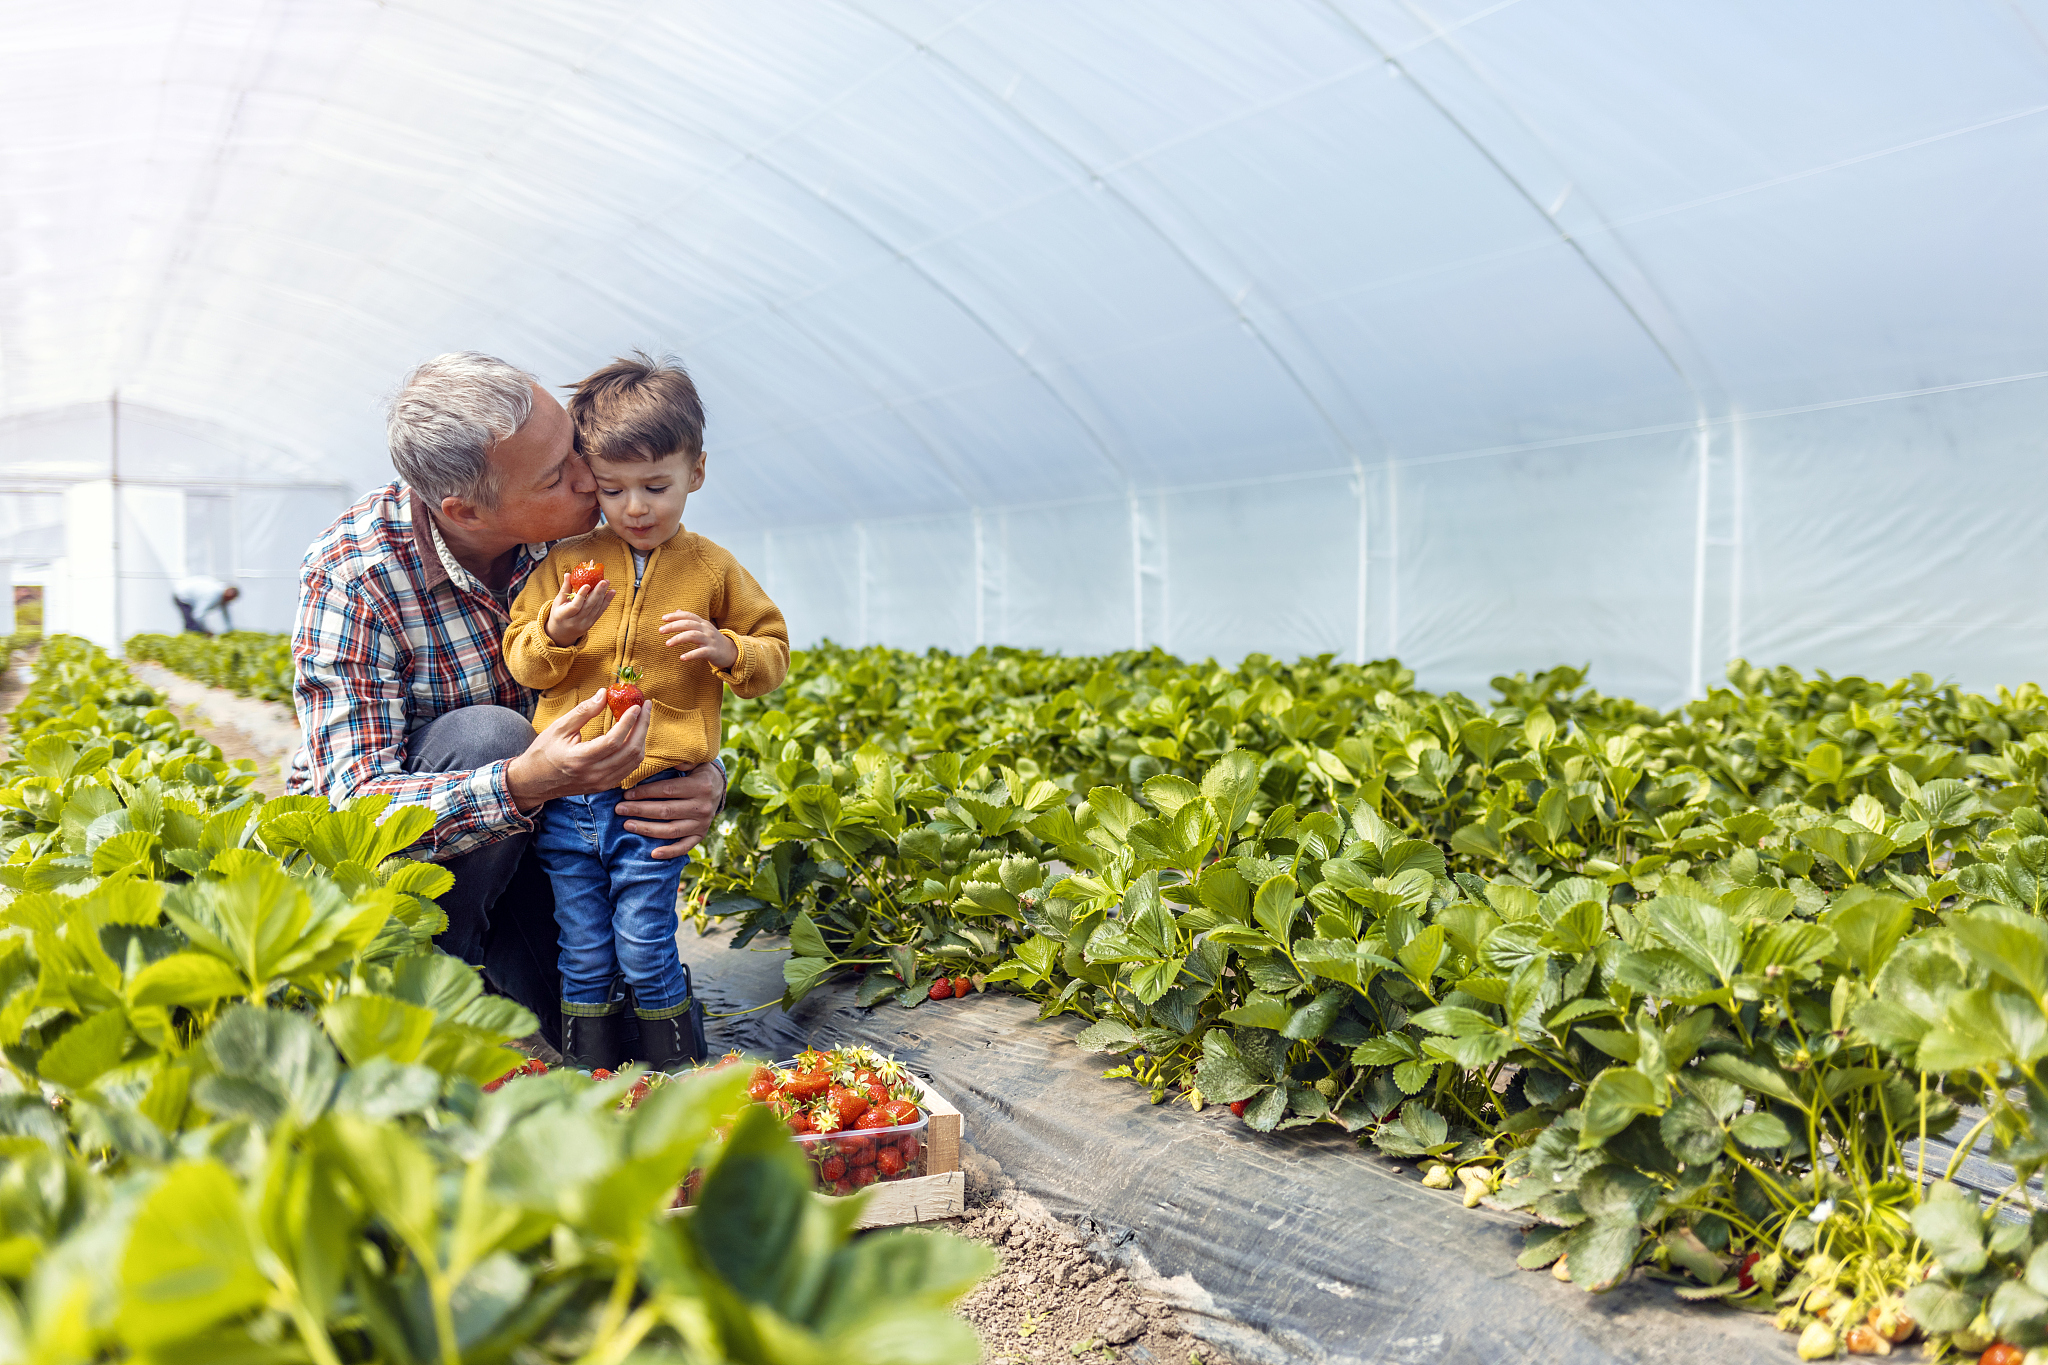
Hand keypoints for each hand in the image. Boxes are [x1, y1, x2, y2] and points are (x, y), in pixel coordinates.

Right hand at [505, 687, 648, 809]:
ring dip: (642, 738)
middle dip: (642, 726)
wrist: (534, 782)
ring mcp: (602, 783)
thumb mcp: (558, 728)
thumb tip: (604, 694)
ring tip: (642, 718)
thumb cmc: (543, 752)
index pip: (614, 741)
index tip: (636, 706)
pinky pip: (629, 768)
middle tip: (645, 707)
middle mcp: (594, 774)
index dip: (628, 722)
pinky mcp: (605, 786)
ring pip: (634, 761)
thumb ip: (583, 711)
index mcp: (580, 759)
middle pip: (630, 751)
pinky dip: (636, 751)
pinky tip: (634, 735)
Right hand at [544, 576, 614, 645]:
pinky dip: (607, 601)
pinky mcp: (591, 624)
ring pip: (596, 609)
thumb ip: (565, 589)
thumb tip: (569, 574)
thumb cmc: (559, 614)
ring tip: (607, 582)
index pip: (574, 606)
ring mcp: (584, 624)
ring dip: (603, 595)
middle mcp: (575, 622)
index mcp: (563, 616)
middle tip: (603, 581)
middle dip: (597, 593)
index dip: (581, 596)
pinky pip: (600, 612)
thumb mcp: (558, 602)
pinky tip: (612, 592)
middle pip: (588, 607)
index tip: (587, 585)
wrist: (561, 633)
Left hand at [615, 762, 726, 858]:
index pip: (667, 790)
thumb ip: (684, 760)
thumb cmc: (698, 772)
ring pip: (671, 830)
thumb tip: (673, 762)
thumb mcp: (696, 761)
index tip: (626, 794)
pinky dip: (669, 852)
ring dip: (647, 829)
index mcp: (700, 786)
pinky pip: (684, 847)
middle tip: (619, 809)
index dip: (645, 792)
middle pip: (666, 811)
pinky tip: (653, 854)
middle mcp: (703, 807)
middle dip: (639, 810)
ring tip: (627, 825)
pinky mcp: (701, 835)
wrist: (719, 787)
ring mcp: (702, 824)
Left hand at [659, 611, 736, 669]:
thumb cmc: (713, 640)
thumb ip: (691, 620)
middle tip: (660, 630)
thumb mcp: (703, 628)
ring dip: (679, 638)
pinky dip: (691, 654)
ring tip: (667, 643)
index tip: (663, 618)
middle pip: (688, 624)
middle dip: (673, 626)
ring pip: (693, 635)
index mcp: (703, 623)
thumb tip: (677, 610)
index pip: (688, 616)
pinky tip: (682, 658)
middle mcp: (706, 629)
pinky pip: (701, 652)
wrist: (731, 652)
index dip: (676, 615)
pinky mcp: (712, 652)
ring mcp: (710, 640)